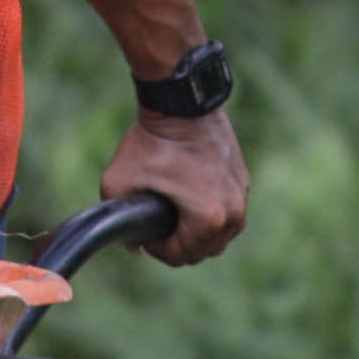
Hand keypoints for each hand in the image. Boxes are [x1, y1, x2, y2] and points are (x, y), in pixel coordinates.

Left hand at [99, 107, 245, 262]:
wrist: (181, 103)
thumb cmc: (151, 143)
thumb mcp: (117, 183)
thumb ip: (117, 221)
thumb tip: (133, 244)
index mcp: (207, 219)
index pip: (181, 256)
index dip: (158, 250)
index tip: (145, 234)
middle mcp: (232, 212)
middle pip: (204, 250)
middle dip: (179, 245)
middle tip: (158, 227)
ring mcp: (241, 195)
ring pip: (221, 234)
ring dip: (198, 232)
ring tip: (174, 217)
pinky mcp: (242, 179)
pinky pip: (228, 211)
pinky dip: (211, 212)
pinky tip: (189, 199)